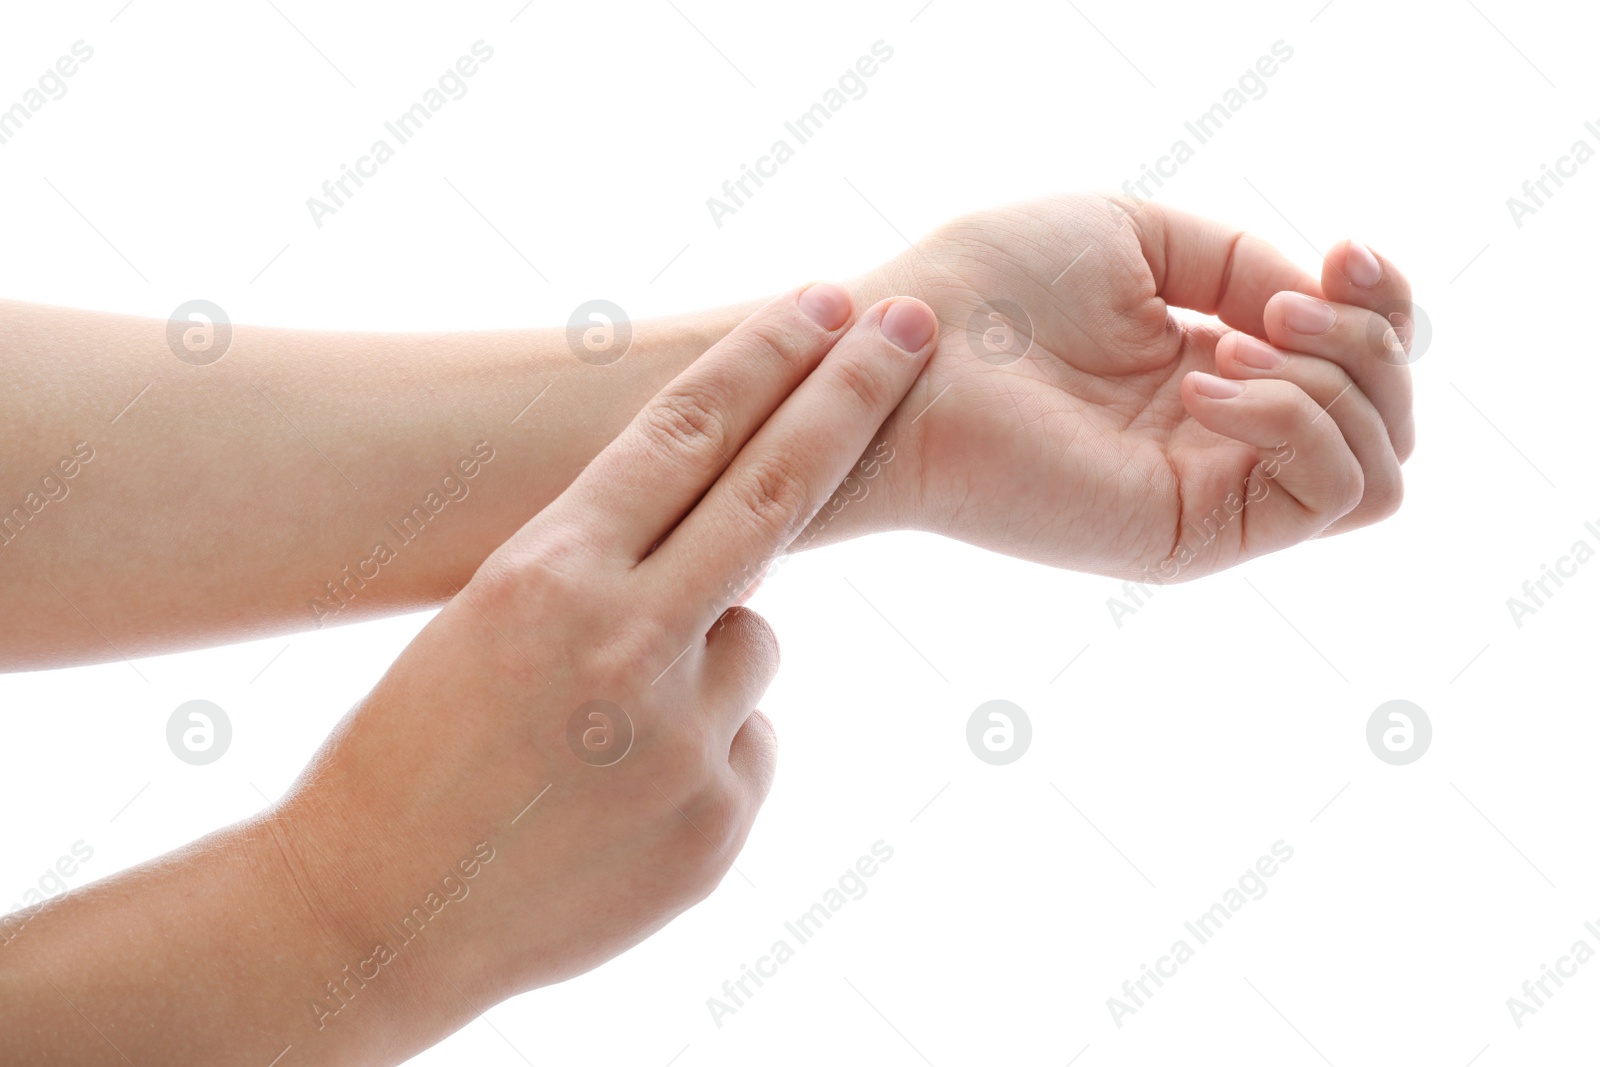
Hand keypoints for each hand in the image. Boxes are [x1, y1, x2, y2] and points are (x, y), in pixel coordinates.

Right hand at [269, 285, 936, 1044]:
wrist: (380, 915)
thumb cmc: (411, 753)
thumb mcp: (485, 622)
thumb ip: (606, 570)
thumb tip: (728, 545)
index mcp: (545, 576)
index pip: (680, 435)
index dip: (761, 358)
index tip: (823, 302)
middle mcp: (628, 644)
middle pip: (774, 490)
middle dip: (851, 394)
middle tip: (912, 325)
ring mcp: (684, 740)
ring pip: (754, 641)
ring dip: (710, 654)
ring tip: (604, 726)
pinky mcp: (719, 820)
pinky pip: (748, 740)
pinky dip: (706, 747)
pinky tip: (619, 795)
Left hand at [843, 194, 1414, 580]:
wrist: (907, 348)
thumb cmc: (991, 286)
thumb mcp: (1143, 238)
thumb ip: (1246, 268)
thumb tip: (1321, 312)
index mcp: (1213, 372)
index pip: (1359, 365)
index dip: (1383, 304)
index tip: (1346, 253)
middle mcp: (1222, 442)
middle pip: (1388, 418)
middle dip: (1370, 337)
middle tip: (1277, 305)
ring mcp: (1210, 494)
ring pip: (1379, 465)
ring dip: (1337, 381)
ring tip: (1230, 346)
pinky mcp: (1191, 535)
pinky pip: (1326, 494)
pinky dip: (1297, 421)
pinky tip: (1208, 385)